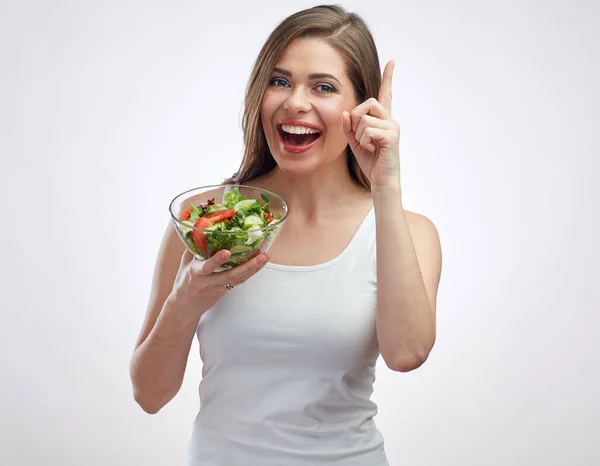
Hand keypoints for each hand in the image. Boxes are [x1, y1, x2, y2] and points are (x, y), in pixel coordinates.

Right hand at [170, 249, 269, 317]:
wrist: (184, 306)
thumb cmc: (184, 281)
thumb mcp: (184, 264)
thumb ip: (193, 248)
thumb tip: (202, 228)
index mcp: (196, 272)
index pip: (207, 266)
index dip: (217, 260)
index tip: (226, 252)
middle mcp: (208, 281)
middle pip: (230, 274)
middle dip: (246, 265)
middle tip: (260, 254)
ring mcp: (218, 287)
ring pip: (238, 278)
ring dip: (253, 267)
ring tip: (265, 256)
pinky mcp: (224, 290)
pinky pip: (239, 281)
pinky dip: (250, 272)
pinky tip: (260, 263)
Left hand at [341, 60, 400, 189]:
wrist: (381, 180)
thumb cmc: (371, 162)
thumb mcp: (355, 142)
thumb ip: (349, 127)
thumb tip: (346, 113)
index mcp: (382, 119)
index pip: (386, 94)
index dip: (388, 78)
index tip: (391, 62)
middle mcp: (390, 120)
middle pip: (368, 103)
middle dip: (356, 118)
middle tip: (360, 136)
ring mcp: (392, 127)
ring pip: (365, 119)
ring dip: (360, 135)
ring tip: (368, 146)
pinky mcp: (392, 136)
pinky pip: (368, 130)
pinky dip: (364, 142)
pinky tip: (372, 150)